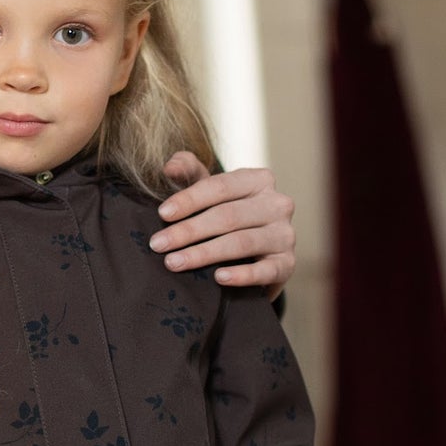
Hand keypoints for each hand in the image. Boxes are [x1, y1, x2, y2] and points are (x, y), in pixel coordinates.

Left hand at [150, 152, 296, 297]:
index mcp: (258, 180)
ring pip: (241, 242)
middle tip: (158, 245)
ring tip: (174, 262)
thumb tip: (170, 167)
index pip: (220, 186)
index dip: (189, 199)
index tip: (162, 214)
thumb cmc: (226, 213)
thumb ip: (188, 171)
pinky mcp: (287, 264)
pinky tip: (218, 278)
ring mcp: (285, 235)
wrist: (254, 255)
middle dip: (189, 231)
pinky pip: (265, 270)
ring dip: (204, 253)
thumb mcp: (208, 190)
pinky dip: (242, 275)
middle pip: (228, 216)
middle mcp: (277, 204)